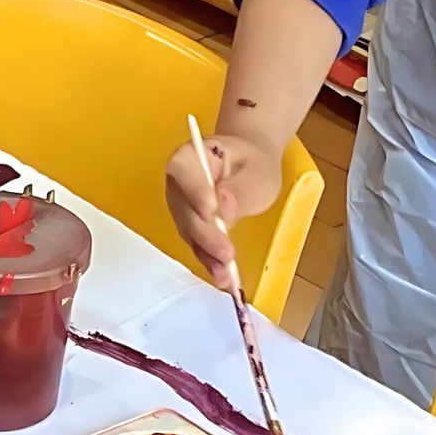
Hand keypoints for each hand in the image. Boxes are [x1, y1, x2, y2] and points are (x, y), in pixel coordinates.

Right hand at [164, 132, 282, 292]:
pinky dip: (210, 262)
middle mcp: (179, 182)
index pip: (183, 171)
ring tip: (226, 275)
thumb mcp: (256, 171)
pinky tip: (223, 278)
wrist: (251, 168)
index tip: (212, 210)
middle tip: (227, 253)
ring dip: (206, 253)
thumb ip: (239, 188)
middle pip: (184, 208)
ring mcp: (182, 206)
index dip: (194, 191)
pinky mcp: (191, 227)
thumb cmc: (253, 164)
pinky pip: (197, 244)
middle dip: (204, 233)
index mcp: (192, 156)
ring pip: (188, 231)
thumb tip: (223, 205)